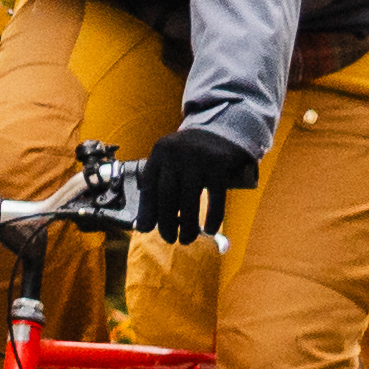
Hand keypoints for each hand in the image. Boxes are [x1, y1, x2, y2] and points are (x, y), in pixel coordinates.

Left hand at [138, 121, 259, 241]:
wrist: (224, 129)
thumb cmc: (193, 154)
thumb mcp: (173, 160)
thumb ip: (162, 184)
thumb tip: (147, 222)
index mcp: (160, 153)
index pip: (149, 185)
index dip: (147, 210)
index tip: (145, 229)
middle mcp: (176, 154)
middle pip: (167, 195)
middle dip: (166, 221)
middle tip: (169, 239)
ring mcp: (198, 158)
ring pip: (189, 199)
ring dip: (188, 225)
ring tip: (187, 240)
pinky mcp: (219, 164)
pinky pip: (215, 197)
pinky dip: (213, 217)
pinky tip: (210, 230)